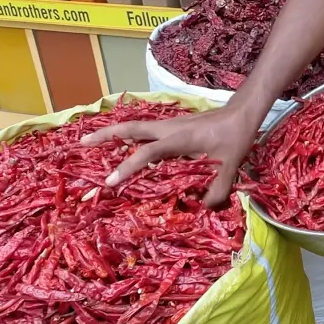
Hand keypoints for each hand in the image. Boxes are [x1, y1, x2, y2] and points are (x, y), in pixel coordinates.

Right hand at [80, 104, 262, 207]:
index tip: (110, 181)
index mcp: (178, 138)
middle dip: (104, 135)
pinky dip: (129, 135)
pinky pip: (144, 130)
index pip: (146, 153)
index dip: (127, 167)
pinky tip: (122, 144)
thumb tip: (201, 209)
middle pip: (129, 128)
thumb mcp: (230, 168)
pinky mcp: (172, 125)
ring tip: (91, 142)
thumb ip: (216, 192)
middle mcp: (168, 128)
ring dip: (113, 133)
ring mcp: (169, 125)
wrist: (242, 113)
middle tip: (82, 143)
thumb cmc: (234, 137)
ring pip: (134, 126)